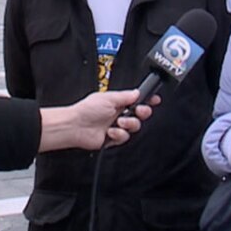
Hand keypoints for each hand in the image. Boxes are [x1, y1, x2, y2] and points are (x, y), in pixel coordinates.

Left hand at [38, 90, 156, 151]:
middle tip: (139, 111)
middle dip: (142, 112)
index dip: (147, 100)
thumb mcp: (109, 98)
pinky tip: (111, 132)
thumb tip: (137, 92)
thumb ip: (126, 96)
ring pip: (134, 127)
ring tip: (119, 122)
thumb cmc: (86, 110)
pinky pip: (124, 138)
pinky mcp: (114, 138)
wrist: (76, 126)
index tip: (155, 99)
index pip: (137, 100)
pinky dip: (119, 135)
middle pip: (140, 114)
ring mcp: (116, 126)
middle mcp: (118, 113)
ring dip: (129, 124)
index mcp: (118, 102)